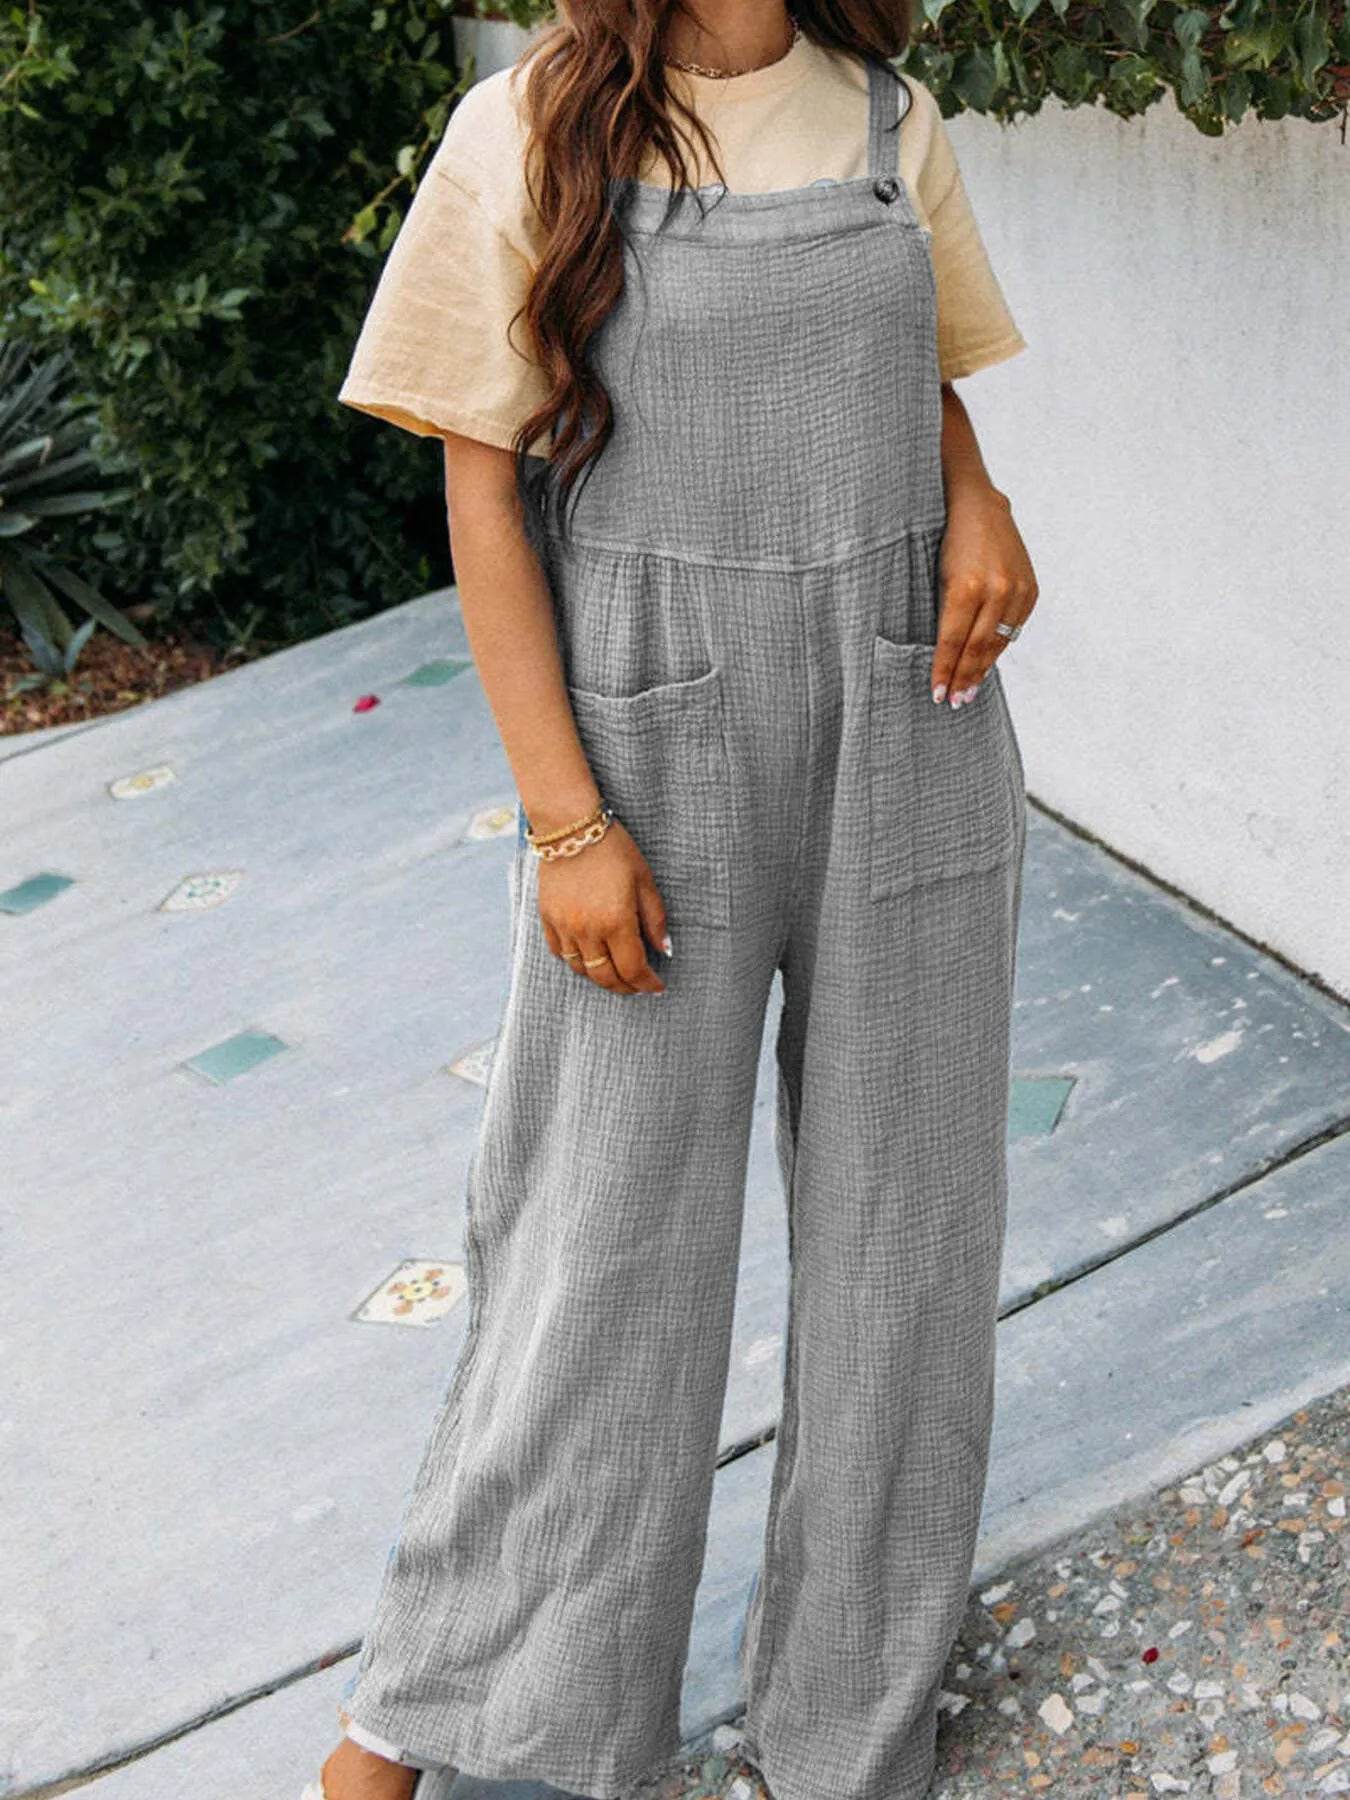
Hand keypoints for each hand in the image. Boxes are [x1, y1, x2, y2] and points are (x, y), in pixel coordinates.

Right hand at [537, 819, 670, 994]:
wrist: (570, 827)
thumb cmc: (613, 849)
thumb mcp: (644, 880)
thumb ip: (655, 918)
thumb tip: (665, 950)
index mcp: (616, 921)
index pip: (633, 969)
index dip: (647, 983)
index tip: (657, 987)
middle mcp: (587, 930)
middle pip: (606, 977)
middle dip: (625, 987)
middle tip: (638, 986)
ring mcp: (564, 926)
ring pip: (581, 969)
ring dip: (600, 977)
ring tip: (615, 972)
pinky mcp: (547, 918)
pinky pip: (559, 953)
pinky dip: (576, 961)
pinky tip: (588, 956)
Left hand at [932, 485, 1037, 707]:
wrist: (979, 507)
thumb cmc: (948, 542)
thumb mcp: (937, 576)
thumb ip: (945, 615)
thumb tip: (947, 657)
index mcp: (966, 587)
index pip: (953, 642)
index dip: (945, 671)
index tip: (938, 694)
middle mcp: (996, 591)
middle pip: (977, 648)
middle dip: (964, 678)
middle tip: (954, 702)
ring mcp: (1017, 590)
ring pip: (998, 642)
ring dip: (983, 669)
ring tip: (969, 690)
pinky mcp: (1031, 590)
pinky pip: (1013, 628)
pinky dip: (999, 646)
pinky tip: (987, 662)